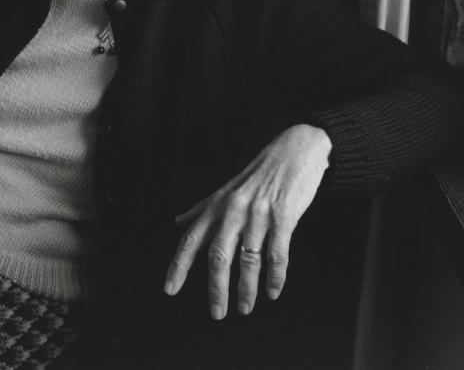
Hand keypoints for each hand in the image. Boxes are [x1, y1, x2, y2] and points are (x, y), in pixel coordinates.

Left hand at [163, 124, 330, 319]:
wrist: (294, 151)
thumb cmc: (258, 173)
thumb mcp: (224, 189)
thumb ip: (200, 209)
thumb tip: (178, 222)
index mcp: (216, 206)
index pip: (190, 239)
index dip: (178, 266)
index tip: (169, 289)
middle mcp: (233, 211)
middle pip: (218, 256)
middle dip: (215, 288)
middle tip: (216, 313)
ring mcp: (259, 214)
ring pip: (248, 260)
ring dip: (246, 289)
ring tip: (245, 308)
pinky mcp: (284, 217)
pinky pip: (277, 254)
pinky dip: (275, 277)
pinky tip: (272, 291)